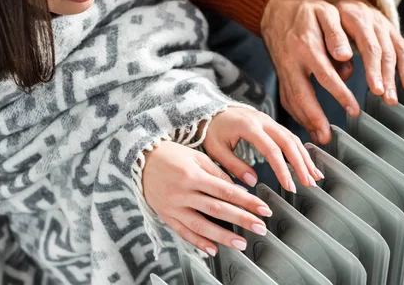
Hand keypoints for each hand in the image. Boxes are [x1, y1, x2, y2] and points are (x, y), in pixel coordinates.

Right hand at [142, 140, 274, 255]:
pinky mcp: (166, 216)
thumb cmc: (171, 155)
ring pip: (201, 225)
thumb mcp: (196, 157)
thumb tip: (237, 190)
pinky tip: (213, 249)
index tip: (263, 209)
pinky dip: (199, 243)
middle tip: (260, 227)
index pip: (227, 191)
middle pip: (218, 210)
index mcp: (193, 175)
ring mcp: (174, 207)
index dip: (247, 201)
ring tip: (241, 243)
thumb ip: (217, 173)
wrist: (140, 160)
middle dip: (242, 220)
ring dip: (223, 236)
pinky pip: (183, 233)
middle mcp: (183, 193)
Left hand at [203, 107, 321, 192]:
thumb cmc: (211, 130)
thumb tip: (253, 182)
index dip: (283, 170)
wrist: (210, 109)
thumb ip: (234, 166)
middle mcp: (263, 121)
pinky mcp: (271, 123)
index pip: (272, 150)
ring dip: (305, 158)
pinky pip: (289, 136)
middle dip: (302, 164)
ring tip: (315, 176)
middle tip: (310, 183)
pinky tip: (307, 163)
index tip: (290, 186)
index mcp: (249, 127)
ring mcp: (269, 120)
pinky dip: (300, 150)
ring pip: (293, 138)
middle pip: (289, 143)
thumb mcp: (216, 149)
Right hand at [261, 0, 360, 144]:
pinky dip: (296, 115)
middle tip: (327, 137)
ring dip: (304, 121)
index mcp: (306, 46)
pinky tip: (307, 126)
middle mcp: (292, 62)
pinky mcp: (280, 75)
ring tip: (319, 138)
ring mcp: (283, 70)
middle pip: (302, 95)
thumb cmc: (306, 11)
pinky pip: (286, 99)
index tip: (354, 110)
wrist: (276, 10)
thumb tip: (346, 55)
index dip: (340, 94)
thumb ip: (336, 33)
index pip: (325, 75)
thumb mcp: (325, 12)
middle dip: (315, 118)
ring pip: (292, 100)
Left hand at [324, 0, 403, 102]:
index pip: (370, 47)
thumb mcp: (327, 24)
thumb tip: (342, 58)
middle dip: (390, 78)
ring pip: (400, 50)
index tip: (376, 88)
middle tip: (390, 98)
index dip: (374, 70)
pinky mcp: (393, 32)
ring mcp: (387, 27)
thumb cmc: (334, 16)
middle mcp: (376, 23)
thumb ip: (334, 41)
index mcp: (359, 20)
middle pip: (387, 53)